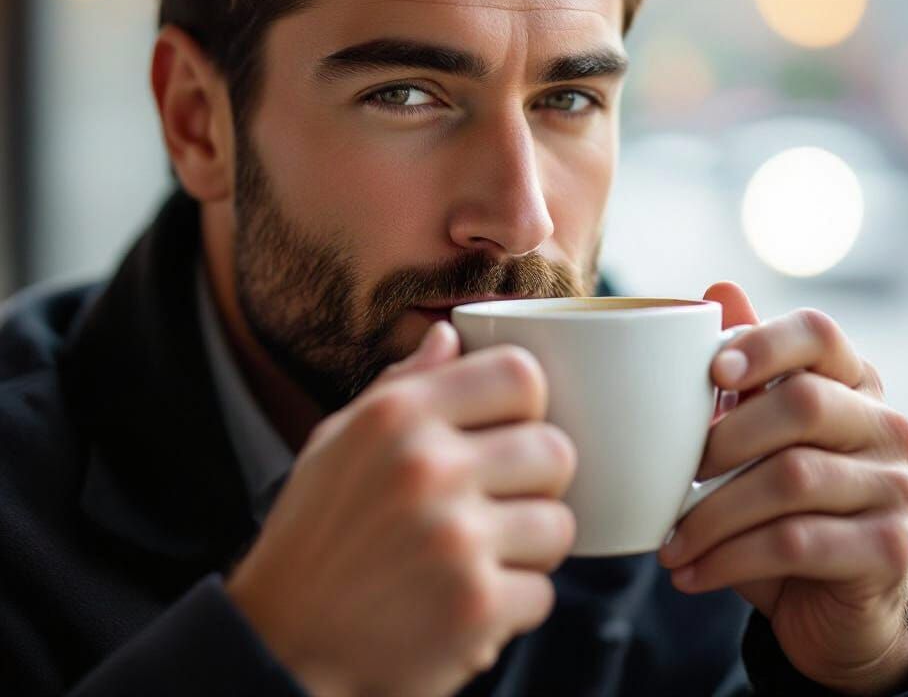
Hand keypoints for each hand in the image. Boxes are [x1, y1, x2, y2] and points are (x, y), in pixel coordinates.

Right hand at [227, 321, 576, 696]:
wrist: (280, 643)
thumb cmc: (316, 531)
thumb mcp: (339, 440)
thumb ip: (401, 383)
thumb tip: (450, 333)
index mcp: (399, 413)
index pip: (519, 373)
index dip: (528, 404)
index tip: (510, 430)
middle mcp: (429, 466)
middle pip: (554, 450)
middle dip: (538, 480)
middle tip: (502, 502)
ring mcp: (455, 538)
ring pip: (558, 524)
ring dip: (530, 547)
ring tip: (485, 555)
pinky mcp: (474, 607)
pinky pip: (542, 593)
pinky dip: (513, 606)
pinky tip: (468, 602)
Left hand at [658, 283, 907, 695]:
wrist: (828, 603)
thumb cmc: (778, 502)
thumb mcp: (755, 435)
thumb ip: (742, 370)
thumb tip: (719, 288)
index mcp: (851, 381)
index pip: (818, 333)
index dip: (764, 342)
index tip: (713, 369)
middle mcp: (884, 425)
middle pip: (804, 403)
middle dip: (725, 437)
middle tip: (675, 472)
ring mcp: (895, 487)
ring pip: (792, 479)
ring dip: (712, 514)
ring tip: (667, 539)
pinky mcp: (888, 548)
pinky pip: (795, 543)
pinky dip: (727, 558)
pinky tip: (688, 572)